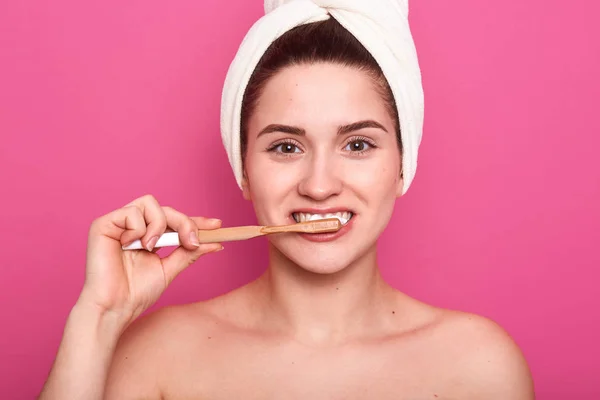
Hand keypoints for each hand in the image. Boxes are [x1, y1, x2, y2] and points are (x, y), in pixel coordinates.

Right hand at [78, 194, 221, 330]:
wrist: (115, 308)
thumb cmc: (136, 293)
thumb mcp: (169, 269)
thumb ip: (189, 252)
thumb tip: (215, 243)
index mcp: (148, 236)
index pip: (174, 221)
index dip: (195, 220)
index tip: (217, 225)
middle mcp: (133, 227)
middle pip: (166, 209)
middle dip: (184, 222)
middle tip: (191, 242)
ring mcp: (118, 224)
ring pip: (150, 203)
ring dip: (158, 225)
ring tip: (151, 246)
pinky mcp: (103, 224)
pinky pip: (131, 212)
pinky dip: (138, 228)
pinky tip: (130, 245)